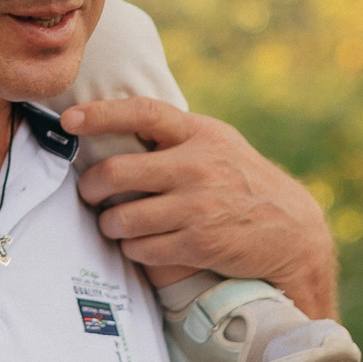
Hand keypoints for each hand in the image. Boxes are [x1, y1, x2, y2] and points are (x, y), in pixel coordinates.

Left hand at [64, 99, 336, 310]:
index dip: (100, 114)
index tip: (69, 120)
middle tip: (89, 193)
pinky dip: (132, 248)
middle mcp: (197, 165)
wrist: (293, 231)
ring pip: (122, 217)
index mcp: (200, 134)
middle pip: (116, 172)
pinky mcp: (199, 242)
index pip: (142, 112)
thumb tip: (119, 125)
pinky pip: (141, 247)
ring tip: (113, 224)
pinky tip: (138, 244)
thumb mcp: (218, 145)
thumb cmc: (243, 183)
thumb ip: (177, 136)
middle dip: (91, 187)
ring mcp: (198, 205)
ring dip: (109, 224)